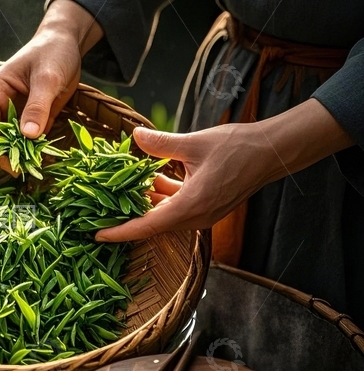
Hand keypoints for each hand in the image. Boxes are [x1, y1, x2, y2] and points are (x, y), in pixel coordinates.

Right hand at [0, 0, 103, 173]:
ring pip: (10, 140)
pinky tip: (44, 159)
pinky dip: (34, 150)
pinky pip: (26, 138)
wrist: (66, 41)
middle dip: (7, 156)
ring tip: (36, 168)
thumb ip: (38, 106)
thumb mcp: (48, 78)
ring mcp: (13, 110)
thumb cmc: (54, 52)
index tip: (10, 167)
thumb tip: (28, 136)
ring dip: (21, 155)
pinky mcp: (29, 115)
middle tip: (26, 171)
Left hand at [95, 99, 353, 241]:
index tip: (97, 234)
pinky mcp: (207, 207)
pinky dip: (161, 196)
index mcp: (191, 206)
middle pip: (152, 223)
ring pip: (164, 214)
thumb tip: (135, 136)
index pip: (147, 226)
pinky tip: (148, 177)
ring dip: (145, 201)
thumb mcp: (193, 142)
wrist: (273, 151)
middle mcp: (196, 217)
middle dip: (126, 215)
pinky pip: (176, 207)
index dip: (120, 231)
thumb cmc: (237, 147)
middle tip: (99, 207)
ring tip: (119, 187)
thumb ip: (161, 143)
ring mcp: (202, 214)